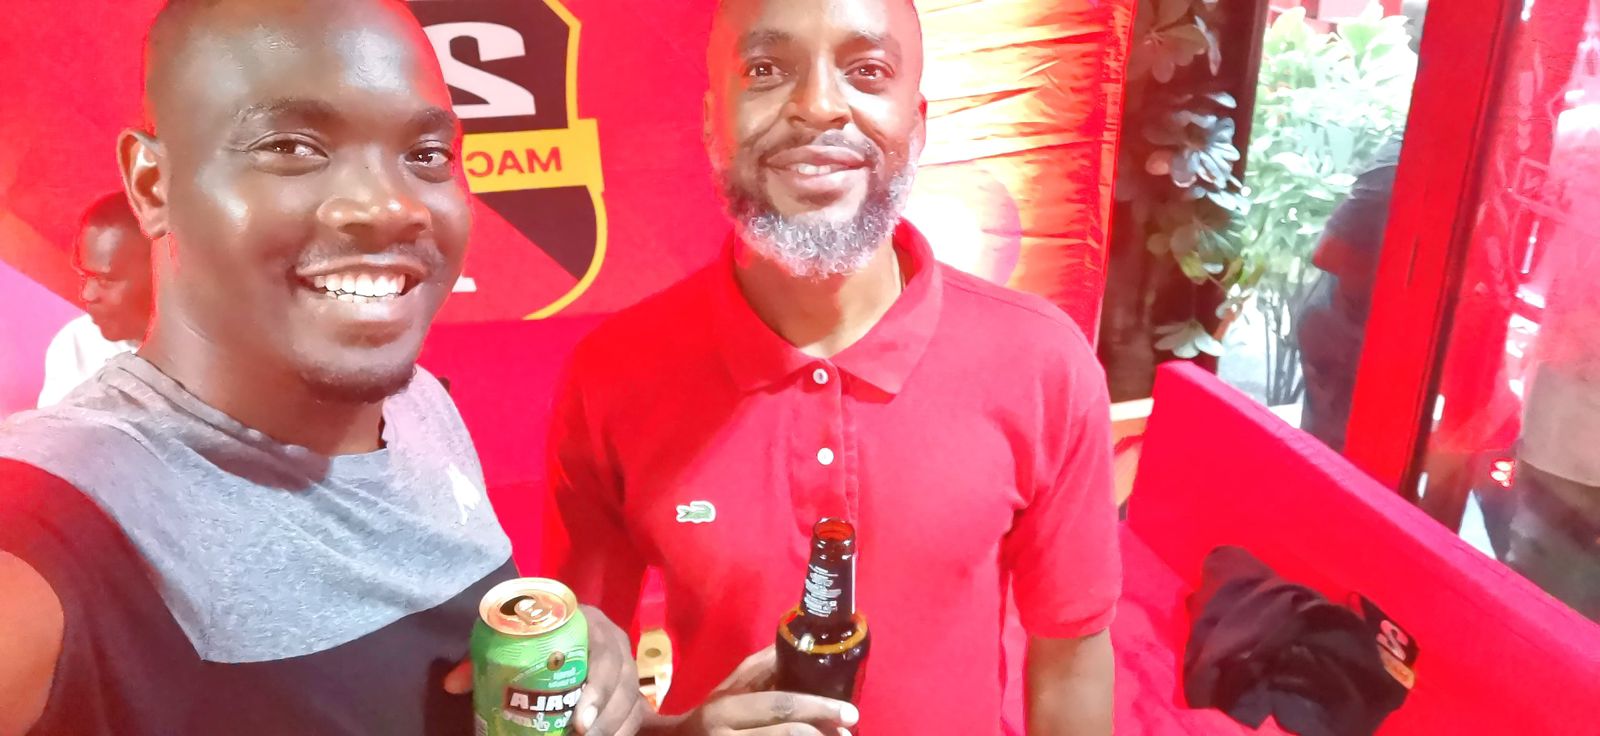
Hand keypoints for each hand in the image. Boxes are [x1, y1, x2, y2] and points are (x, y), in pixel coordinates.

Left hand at [443, 605, 648, 734]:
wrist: (554, 627)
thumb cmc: (530, 635)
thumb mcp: (507, 641)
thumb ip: (481, 661)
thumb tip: (451, 685)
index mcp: (589, 623)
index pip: (604, 651)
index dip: (598, 686)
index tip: (580, 721)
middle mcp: (614, 642)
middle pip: (623, 680)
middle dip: (607, 716)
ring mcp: (624, 666)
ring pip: (632, 700)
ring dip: (615, 728)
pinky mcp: (628, 688)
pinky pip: (634, 713)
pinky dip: (621, 731)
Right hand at [669, 647, 858, 735]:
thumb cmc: (709, 716)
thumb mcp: (728, 691)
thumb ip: (759, 669)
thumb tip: (797, 643)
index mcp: (725, 710)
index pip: (778, 705)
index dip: (817, 708)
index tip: (850, 712)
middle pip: (786, 734)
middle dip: (823, 734)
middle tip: (849, 733)